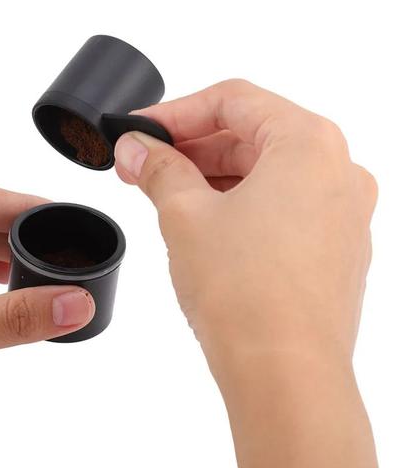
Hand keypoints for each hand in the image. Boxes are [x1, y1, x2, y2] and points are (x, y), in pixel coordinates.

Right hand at [114, 79, 377, 467]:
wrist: (286, 377)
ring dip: (211, 173)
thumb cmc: (247, 293)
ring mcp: (341, 211)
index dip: (176, 111)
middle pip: (251, 133)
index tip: (140, 128)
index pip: (233, 99)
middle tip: (142, 160)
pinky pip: (281, 203)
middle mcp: (337, 170)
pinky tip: (200, 217)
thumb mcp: (184, 214)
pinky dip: (238, 200)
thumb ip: (158, 168)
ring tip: (163, 190)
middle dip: (190, 145)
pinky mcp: (333, 246)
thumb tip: (136, 148)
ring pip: (265, 170)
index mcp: (308, 144)